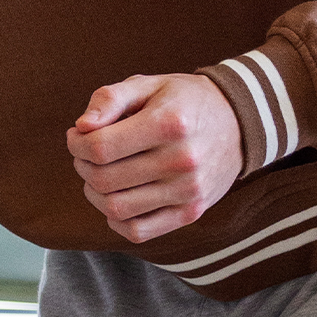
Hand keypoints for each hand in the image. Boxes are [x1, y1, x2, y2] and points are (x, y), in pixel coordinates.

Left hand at [66, 73, 242, 243]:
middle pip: (104, 179)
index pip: (100, 147)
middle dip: (82, 165)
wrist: (240, 122)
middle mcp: (181, 161)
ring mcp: (189, 191)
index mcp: (168, 123)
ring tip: (100, 173)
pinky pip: (138, 231)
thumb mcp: (148, 84)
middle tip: (87, 153)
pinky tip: (117, 197)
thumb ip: (109, 99)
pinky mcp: (192, 213)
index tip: (77, 135)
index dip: (76, 143)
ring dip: (94, 193)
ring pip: (116, 209)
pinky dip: (116, 219)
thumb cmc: (183, 100)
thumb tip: (81, 127)